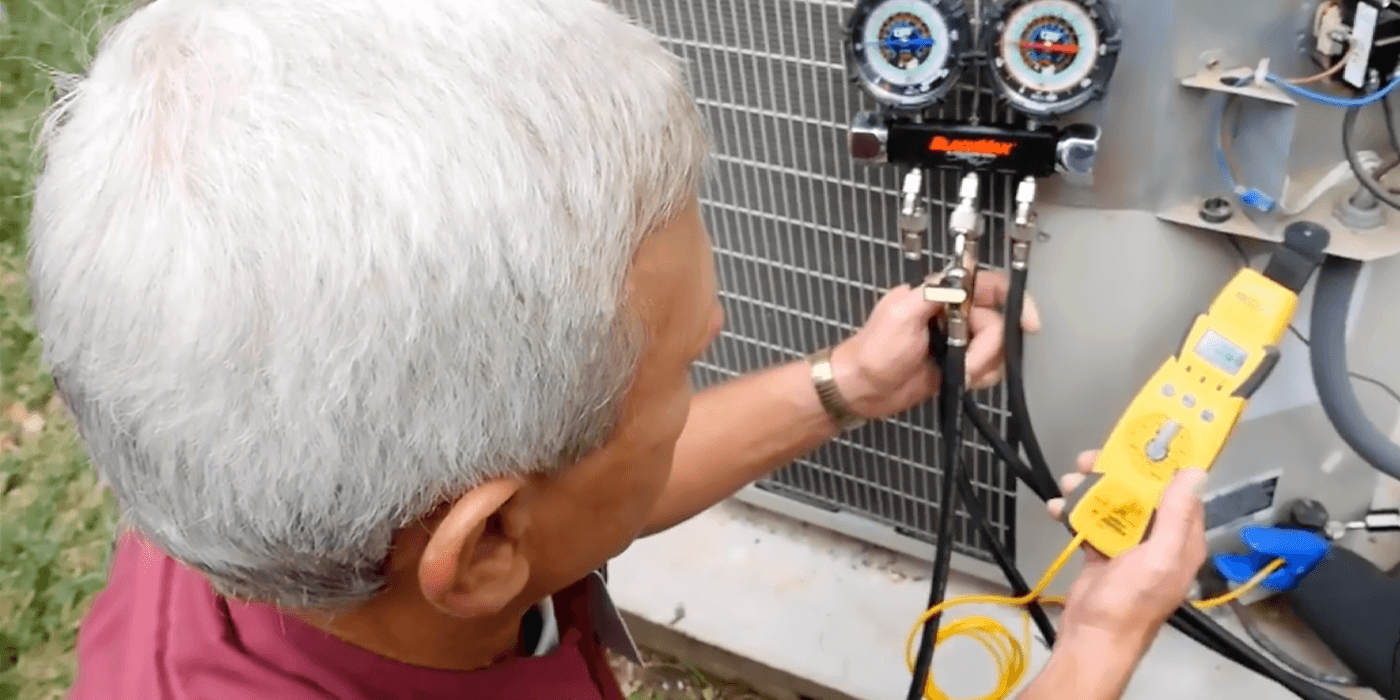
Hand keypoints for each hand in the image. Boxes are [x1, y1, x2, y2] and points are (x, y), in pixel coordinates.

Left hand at [829, 271, 1041, 419]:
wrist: (864, 390)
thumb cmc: (873, 352)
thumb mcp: (901, 314)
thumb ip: (934, 293)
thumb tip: (963, 274)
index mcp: (939, 294)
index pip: (986, 286)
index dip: (1012, 300)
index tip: (1028, 322)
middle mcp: (953, 314)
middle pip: (996, 323)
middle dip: (986, 348)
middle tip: (965, 363)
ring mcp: (958, 341)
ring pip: (996, 348)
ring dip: (981, 365)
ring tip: (957, 375)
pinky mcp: (960, 364)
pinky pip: (989, 368)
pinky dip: (981, 377)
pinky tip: (962, 382)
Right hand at [1046, 451, 1208, 654]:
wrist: (1092, 638)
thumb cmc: (1130, 602)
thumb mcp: (1159, 557)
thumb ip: (1177, 515)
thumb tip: (1195, 472)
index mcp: (1182, 541)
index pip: (1181, 493)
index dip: (1164, 466)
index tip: (1144, 442)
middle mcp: (1159, 540)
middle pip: (1141, 494)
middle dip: (1117, 473)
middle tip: (1091, 458)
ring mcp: (1128, 547)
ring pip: (1113, 505)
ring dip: (1090, 490)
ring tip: (1069, 481)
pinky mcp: (1102, 553)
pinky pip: (1092, 523)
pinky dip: (1075, 512)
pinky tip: (1058, 508)